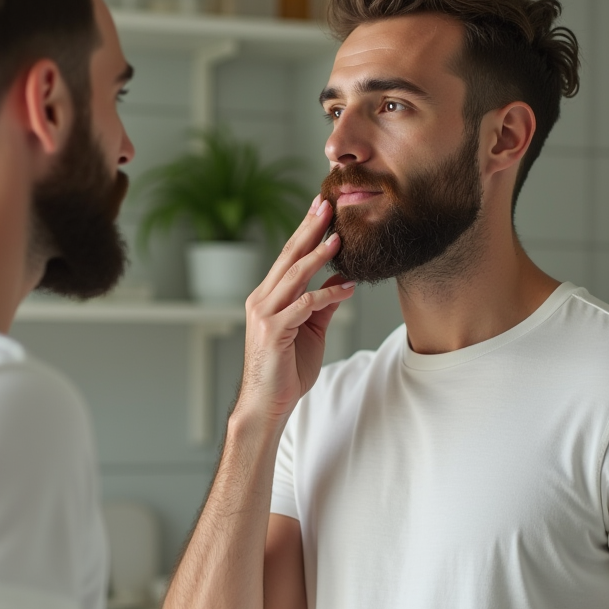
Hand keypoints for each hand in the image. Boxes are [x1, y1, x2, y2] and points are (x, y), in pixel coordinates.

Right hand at [238, 194, 355, 421]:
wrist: (268, 404)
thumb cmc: (287, 369)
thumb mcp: (311, 330)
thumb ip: (322, 304)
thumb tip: (341, 279)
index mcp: (268, 296)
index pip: (288, 256)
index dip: (305, 231)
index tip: (320, 208)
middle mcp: (262, 300)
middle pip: (288, 257)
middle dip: (308, 229)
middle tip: (326, 204)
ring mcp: (265, 315)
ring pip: (294, 277)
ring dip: (317, 256)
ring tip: (337, 238)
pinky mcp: (273, 331)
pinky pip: (304, 306)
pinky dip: (328, 295)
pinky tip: (346, 287)